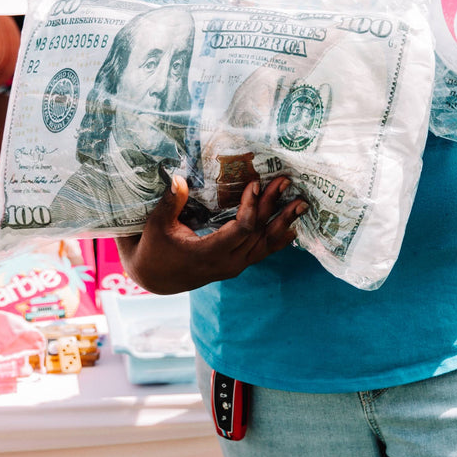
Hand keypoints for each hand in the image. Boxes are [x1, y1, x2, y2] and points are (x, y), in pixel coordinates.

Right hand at [122, 174, 306, 294]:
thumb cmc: (154, 248)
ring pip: (265, 244)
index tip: (256, 184)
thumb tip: (178, 178)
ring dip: (283, 222)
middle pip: (258, 233)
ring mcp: (234, 267)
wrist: (155, 278)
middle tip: (286, 182)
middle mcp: (227, 263)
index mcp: (208, 253)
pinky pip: (262, 252)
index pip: (241, 230)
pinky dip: (278, 239)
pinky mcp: (237, 265)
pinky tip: (292, 227)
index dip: (252, 207)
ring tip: (302, 204)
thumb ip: (171, 203)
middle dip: (273, 206)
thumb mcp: (157, 225)